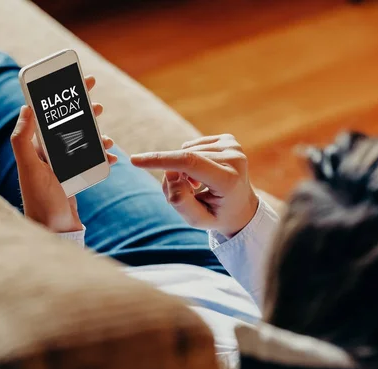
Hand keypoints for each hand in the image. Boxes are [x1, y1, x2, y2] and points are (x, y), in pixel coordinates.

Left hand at [10, 76, 116, 232]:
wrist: (53, 230)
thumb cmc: (40, 201)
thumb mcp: (29, 168)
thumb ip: (23, 138)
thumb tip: (26, 107)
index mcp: (36, 147)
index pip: (48, 114)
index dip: (61, 96)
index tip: (75, 82)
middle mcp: (47, 154)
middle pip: (68, 125)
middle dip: (83, 112)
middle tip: (96, 102)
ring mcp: (62, 166)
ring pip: (82, 141)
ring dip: (96, 135)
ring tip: (106, 136)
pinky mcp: (74, 178)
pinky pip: (91, 161)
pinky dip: (103, 157)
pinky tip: (112, 157)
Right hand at [131, 134, 258, 236]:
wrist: (242, 207)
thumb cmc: (217, 215)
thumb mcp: (197, 220)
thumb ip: (180, 200)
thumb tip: (170, 172)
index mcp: (229, 180)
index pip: (189, 163)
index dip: (160, 160)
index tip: (136, 160)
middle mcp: (235, 158)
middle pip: (185, 160)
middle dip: (174, 175)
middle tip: (187, 193)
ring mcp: (234, 146)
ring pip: (187, 152)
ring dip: (184, 169)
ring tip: (198, 186)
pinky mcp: (229, 140)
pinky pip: (194, 146)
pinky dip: (191, 160)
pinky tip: (204, 173)